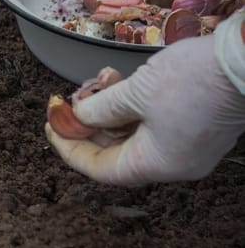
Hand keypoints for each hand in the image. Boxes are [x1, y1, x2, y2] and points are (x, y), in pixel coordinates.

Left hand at [45, 15, 244, 185]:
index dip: (71, 148)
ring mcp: (189, 145)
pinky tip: (119, 80)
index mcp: (158, 164)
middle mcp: (175, 162)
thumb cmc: (197, 79)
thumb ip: (101, 108)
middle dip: (89, 124)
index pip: (100, 169)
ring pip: (133, 134)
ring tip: (99, 80)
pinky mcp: (197, 125)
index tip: (51, 128)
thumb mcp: (136, 92)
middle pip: (116, 152)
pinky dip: (132, 105)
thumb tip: (80, 116)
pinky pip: (152, 123)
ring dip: (109, 109)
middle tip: (69, 101)